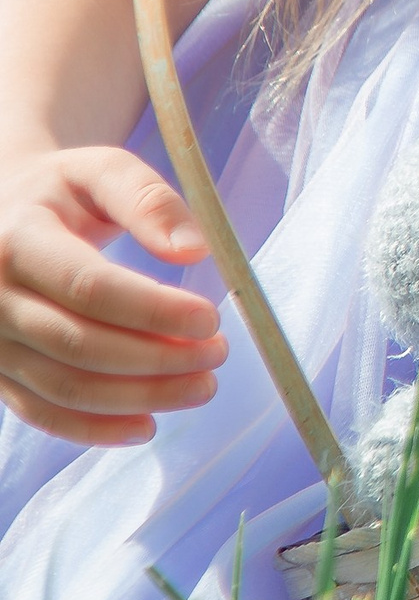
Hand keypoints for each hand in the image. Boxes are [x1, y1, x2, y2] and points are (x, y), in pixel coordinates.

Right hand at [0, 143, 226, 445]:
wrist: (0, 215)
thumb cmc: (60, 191)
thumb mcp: (99, 170)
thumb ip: (148, 199)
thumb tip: (194, 250)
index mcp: (18, 240)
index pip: (89, 286)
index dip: (153, 309)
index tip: (209, 319)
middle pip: (80, 344)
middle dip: (157, 359)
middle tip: (217, 354)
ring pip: (65, 387)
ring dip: (139, 397)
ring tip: (200, 387)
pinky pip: (43, 413)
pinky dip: (96, 429)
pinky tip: (147, 424)